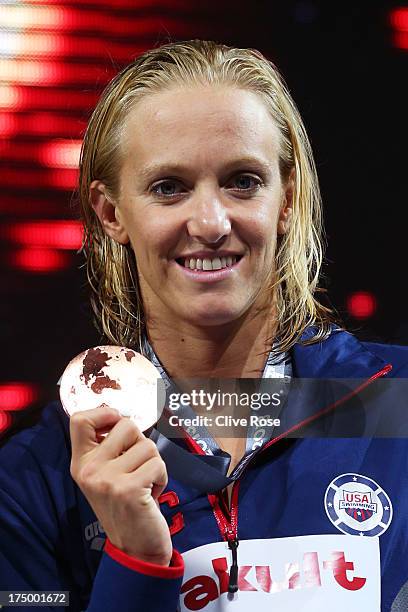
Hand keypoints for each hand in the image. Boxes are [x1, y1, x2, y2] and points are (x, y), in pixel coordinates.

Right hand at [69, 404, 171, 565]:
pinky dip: (162, 477)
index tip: (117, 424)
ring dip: (154, 463)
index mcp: (81, 463)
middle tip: (137, 467)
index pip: (79, 420)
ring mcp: (107, 480)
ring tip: (145, 484)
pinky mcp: (129, 489)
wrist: (135, 548)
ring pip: (147, 445)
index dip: (104, 413)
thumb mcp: (105, 476)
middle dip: (141, 442)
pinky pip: (158, 464)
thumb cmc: (125, 505)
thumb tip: (121, 417)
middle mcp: (89, 470)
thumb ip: (108, 447)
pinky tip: (151, 495)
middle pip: (125, 424)